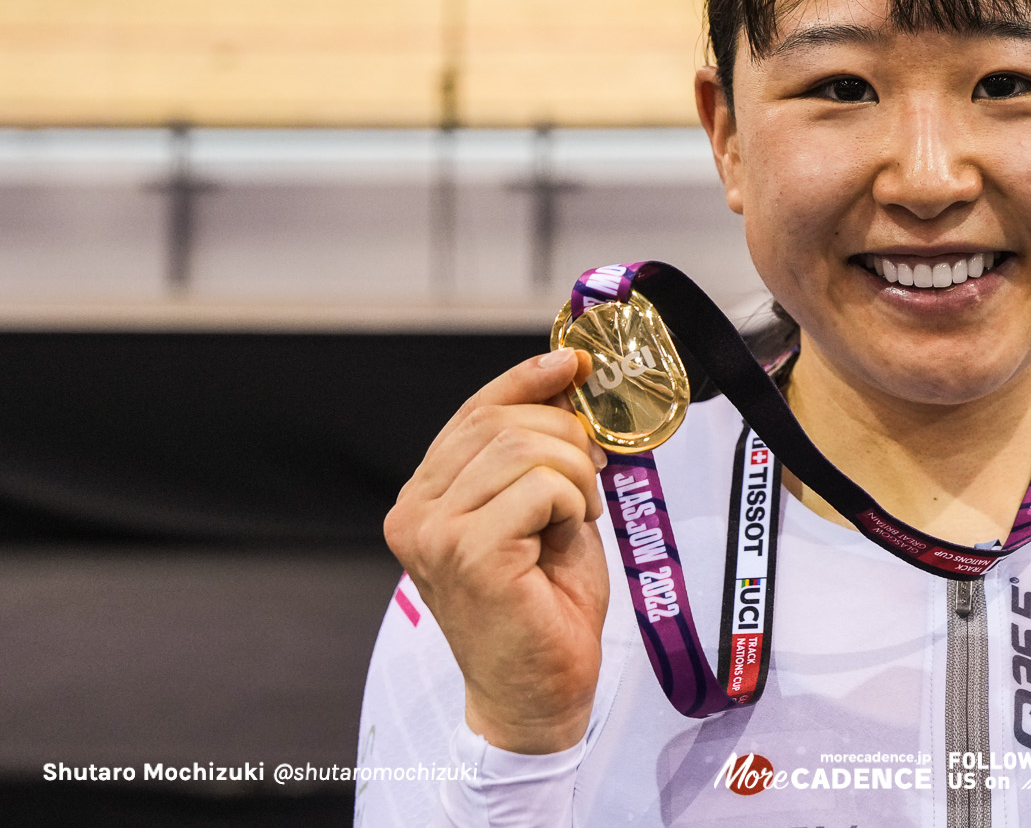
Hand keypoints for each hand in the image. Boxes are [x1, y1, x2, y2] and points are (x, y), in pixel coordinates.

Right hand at [385, 348, 609, 753]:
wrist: (540, 691)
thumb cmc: (543, 606)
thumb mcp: (542, 511)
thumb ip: (539, 456)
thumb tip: (567, 384)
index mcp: (424, 498)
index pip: (473, 413)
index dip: (525, 379)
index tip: (571, 363)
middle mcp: (415, 512)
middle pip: (501, 423)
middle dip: (565, 437)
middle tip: (591, 476)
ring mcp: (435, 533)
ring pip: (524, 449)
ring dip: (574, 473)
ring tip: (578, 513)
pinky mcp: (469, 553)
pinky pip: (539, 487)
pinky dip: (571, 501)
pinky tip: (568, 532)